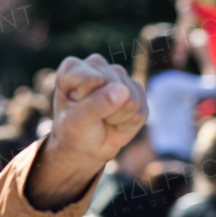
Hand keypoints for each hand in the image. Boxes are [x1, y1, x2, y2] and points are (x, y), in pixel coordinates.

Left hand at [26, 55, 146, 210]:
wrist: (85, 150)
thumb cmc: (73, 134)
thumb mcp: (76, 122)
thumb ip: (96, 105)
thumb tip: (120, 90)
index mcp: (72, 69)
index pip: (89, 76)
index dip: (86, 98)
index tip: (75, 113)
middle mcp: (95, 66)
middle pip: (113, 80)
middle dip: (105, 106)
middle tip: (91, 120)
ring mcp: (116, 77)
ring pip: (131, 90)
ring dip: (120, 113)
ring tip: (104, 122)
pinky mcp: (134, 90)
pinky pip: (143, 101)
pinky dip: (133, 118)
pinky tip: (118, 122)